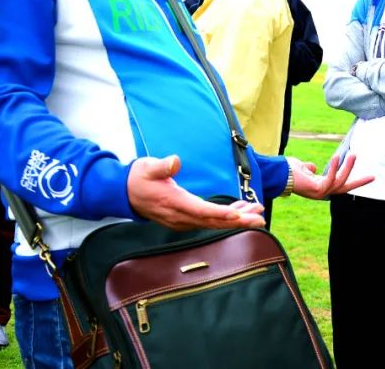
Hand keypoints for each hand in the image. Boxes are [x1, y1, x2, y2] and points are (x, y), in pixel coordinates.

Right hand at [127, 156, 265, 229]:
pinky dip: (226, 216)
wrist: (124, 193)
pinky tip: (241, 210)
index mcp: (174, 202)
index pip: (202, 211)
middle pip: (213, 221)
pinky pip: (209, 220)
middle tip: (260, 217)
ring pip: (214, 222)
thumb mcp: (148, 167)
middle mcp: (180, 216)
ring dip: (236, 218)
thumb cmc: (139, 177)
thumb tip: (175, 161)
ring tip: (257, 212)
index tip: (239, 215)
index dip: (221, 214)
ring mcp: (182, 220)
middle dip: (239, 220)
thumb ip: (162, 165)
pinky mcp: (185, 219)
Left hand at [290, 153, 372, 199]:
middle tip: (373, 177)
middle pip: (345, 188)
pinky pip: (331, 179)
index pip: (340, 184)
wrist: (277, 173)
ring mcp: (320, 193)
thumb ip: (309, 169)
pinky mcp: (317, 190)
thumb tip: (314, 168)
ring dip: (347, 168)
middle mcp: (321, 193)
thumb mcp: (303, 168)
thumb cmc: (287, 171)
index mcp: (320, 188)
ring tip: (353, 155)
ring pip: (340, 182)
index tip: (368, 177)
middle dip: (359, 182)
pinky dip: (335, 168)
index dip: (353, 180)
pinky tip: (338, 157)